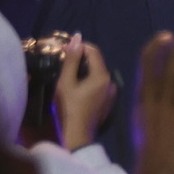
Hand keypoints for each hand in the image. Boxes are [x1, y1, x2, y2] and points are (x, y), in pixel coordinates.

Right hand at [54, 36, 114, 151]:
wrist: (77, 136)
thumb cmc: (69, 109)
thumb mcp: (66, 82)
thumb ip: (71, 59)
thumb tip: (77, 37)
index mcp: (102, 76)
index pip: (93, 51)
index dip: (78, 46)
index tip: (63, 49)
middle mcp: (111, 81)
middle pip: (96, 62)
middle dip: (80, 58)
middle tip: (63, 61)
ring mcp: (111, 92)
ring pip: (97, 73)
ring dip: (84, 69)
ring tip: (67, 73)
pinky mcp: (108, 101)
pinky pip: (99, 84)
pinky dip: (88, 81)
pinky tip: (76, 87)